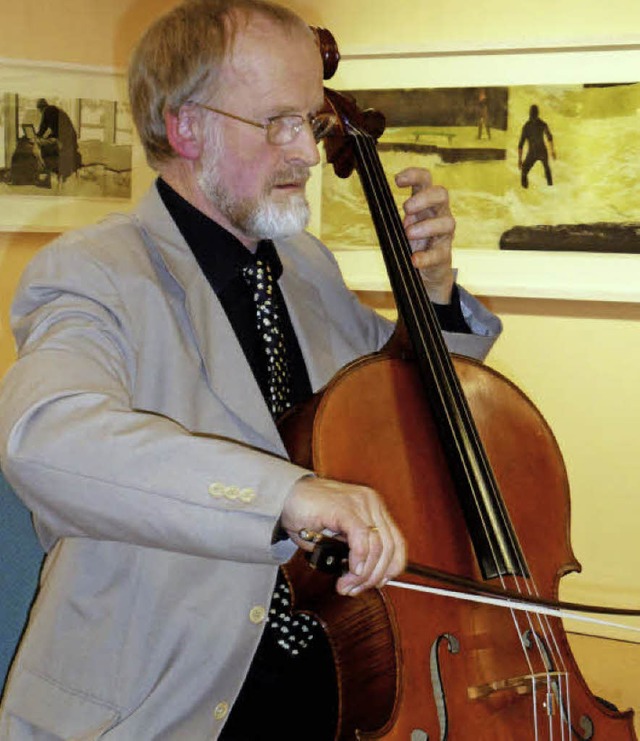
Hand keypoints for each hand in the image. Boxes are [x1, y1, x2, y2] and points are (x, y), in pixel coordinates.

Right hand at [280, 476, 405, 596]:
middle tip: (355, 589)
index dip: (390, 569)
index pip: (396, 543)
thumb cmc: (307, 515)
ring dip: (364, 574)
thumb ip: (354, 552)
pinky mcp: (344, 507)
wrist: (283, 497)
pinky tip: (350, 571)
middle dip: (374, 577)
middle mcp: (370, 502)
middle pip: (389, 547)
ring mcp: (359, 503)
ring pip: (378, 546)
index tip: (376, 584)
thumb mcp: (338, 537)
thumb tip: (363, 577)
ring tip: (346, 584)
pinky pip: (361, 538)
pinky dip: (359, 560)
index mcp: (373, 508)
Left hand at [395, 167, 455, 303]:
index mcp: (425, 204)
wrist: (425, 274)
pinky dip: (426, 257)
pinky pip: (439, 253)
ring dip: (426, 226)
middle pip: (441, 194)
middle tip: (406, 208)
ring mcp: (444, 235)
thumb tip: (376, 206)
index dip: (414, 175)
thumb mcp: (399, 227)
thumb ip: (391, 217)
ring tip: (408, 234)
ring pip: (447, 222)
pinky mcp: (444, 255)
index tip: (397, 180)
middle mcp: (438, 214)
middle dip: (424, 198)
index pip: (425, 180)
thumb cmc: (412, 245)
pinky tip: (414, 259)